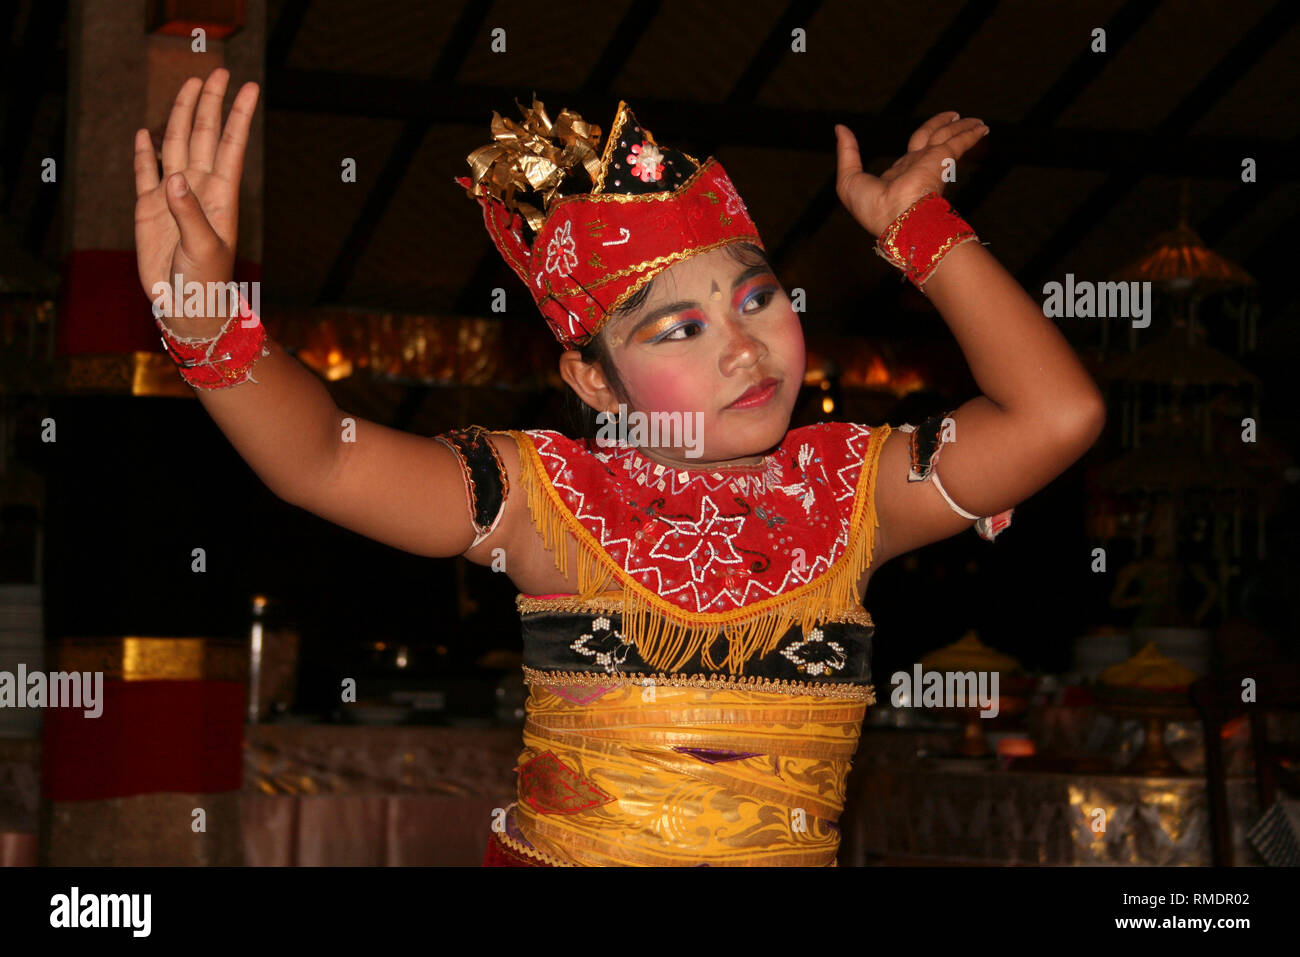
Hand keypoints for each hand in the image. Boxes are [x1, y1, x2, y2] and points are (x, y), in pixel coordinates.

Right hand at [134, 68, 259, 316]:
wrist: (185, 304)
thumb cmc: (205, 280)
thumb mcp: (203, 247)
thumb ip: (189, 213)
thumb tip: (174, 178)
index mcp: (221, 195)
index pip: (231, 145)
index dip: (239, 115)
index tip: (250, 87)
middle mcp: (199, 188)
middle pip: (205, 136)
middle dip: (210, 104)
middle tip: (217, 71)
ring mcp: (173, 196)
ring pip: (177, 146)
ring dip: (181, 117)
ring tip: (188, 88)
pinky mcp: (149, 209)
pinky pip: (146, 173)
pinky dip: (145, 152)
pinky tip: (146, 132)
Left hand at [834, 111, 987, 237]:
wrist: (895, 219)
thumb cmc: (870, 208)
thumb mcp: (848, 178)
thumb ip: (847, 152)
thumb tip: (840, 128)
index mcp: (899, 174)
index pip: (911, 153)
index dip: (918, 143)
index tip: (926, 135)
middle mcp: (917, 167)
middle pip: (932, 138)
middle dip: (944, 127)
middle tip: (956, 117)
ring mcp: (931, 163)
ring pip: (948, 136)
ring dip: (962, 128)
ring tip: (975, 121)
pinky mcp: (943, 160)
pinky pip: (959, 142)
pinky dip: (970, 134)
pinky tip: (981, 128)